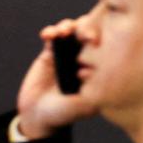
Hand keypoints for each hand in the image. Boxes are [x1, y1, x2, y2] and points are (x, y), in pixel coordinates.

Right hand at [16, 18, 97, 138]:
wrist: (37, 116)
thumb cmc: (62, 114)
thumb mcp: (82, 107)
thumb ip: (92, 95)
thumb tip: (104, 78)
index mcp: (96, 70)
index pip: (105, 48)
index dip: (103, 39)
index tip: (95, 41)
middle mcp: (84, 59)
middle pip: (89, 34)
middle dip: (87, 28)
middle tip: (85, 35)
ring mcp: (67, 55)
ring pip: (71, 31)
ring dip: (68, 26)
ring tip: (63, 32)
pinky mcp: (50, 54)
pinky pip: (52, 37)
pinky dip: (51, 31)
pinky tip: (47, 35)